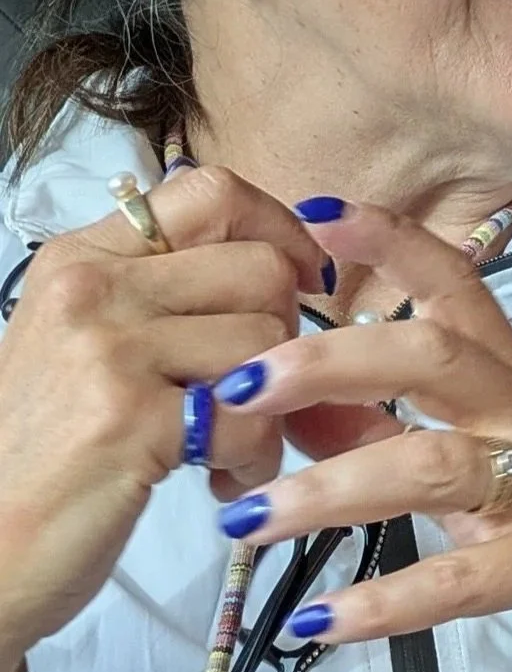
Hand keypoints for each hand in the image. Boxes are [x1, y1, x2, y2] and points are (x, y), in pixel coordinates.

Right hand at [0, 167, 330, 671]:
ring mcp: (108, 349)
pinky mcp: (131, 419)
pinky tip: (216, 481)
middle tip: (251, 394)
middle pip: (262, 269)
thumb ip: (166, 301)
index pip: (211, 190)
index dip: (282, 229)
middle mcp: (91, 288)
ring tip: (223, 451)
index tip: (305, 279)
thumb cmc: (47, 457)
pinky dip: (255, 461)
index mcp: (82, 258)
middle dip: (286, 340)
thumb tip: (286, 272)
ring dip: (273, 413)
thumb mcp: (88, 349)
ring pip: (270, 343)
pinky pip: (254, 418)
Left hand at [208, 200, 511, 671]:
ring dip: (332, 489)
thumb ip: (389, 437)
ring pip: (436, 464)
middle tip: (239, 386)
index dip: (392, 243)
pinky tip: (324, 621)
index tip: (311, 214)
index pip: (459, 289)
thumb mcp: (483, 473)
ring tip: (251, 519)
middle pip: (434, 357)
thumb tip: (289, 411)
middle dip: (328, 362)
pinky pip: (467, 577)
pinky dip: (389, 601)